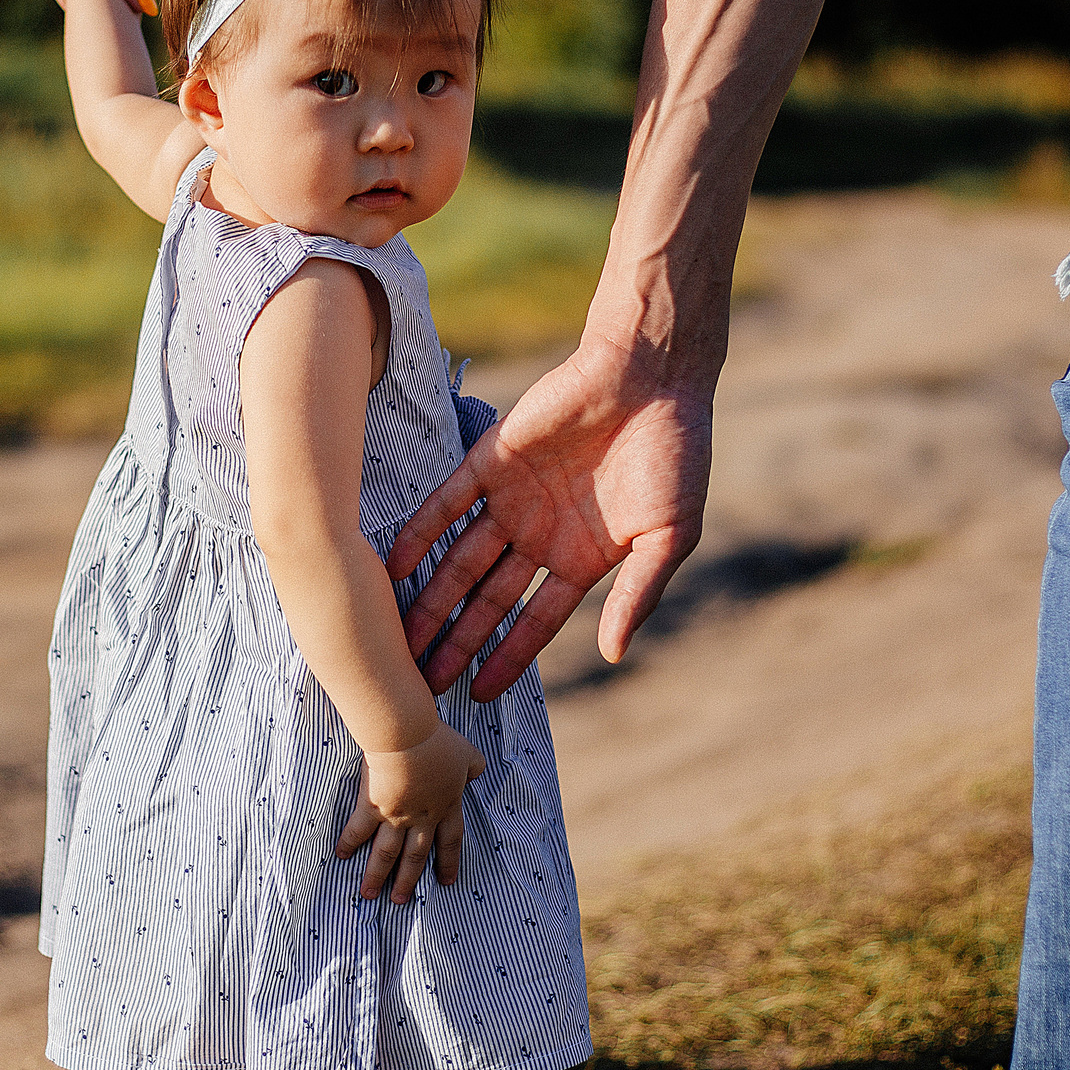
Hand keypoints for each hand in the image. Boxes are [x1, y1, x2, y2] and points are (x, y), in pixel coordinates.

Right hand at [336, 722, 487, 902]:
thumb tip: (476, 774)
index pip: (450, 841)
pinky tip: (341, 856)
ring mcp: (396, 815)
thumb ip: (475, 767)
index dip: (449, 862)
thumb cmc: (438, 742)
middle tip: (400, 901)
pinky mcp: (372, 806)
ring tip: (369, 894)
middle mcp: (422, 818)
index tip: (446, 882)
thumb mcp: (469, 753)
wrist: (407, 736)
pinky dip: (350, 843)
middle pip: (416, 857)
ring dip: (378, 875)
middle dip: (408, 880)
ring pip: (387, 853)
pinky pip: (359, 829)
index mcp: (446, 806)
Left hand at [385, 332, 711, 701]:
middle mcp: (541, 533)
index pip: (535, 620)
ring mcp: (513, 498)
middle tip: (422, 683)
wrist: (653, 375)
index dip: (507, 657)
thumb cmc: (674, 453)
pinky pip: (447, 503)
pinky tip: (395, 566)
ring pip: (461, 559)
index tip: (478, 694)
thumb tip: (615, 654)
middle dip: (457, 641)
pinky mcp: (491, 459)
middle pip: (488, 599)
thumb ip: (637, 594)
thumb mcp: (668, 535)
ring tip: (401, 639)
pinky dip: (420, 533)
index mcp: (583, 557)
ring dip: (432, 598)